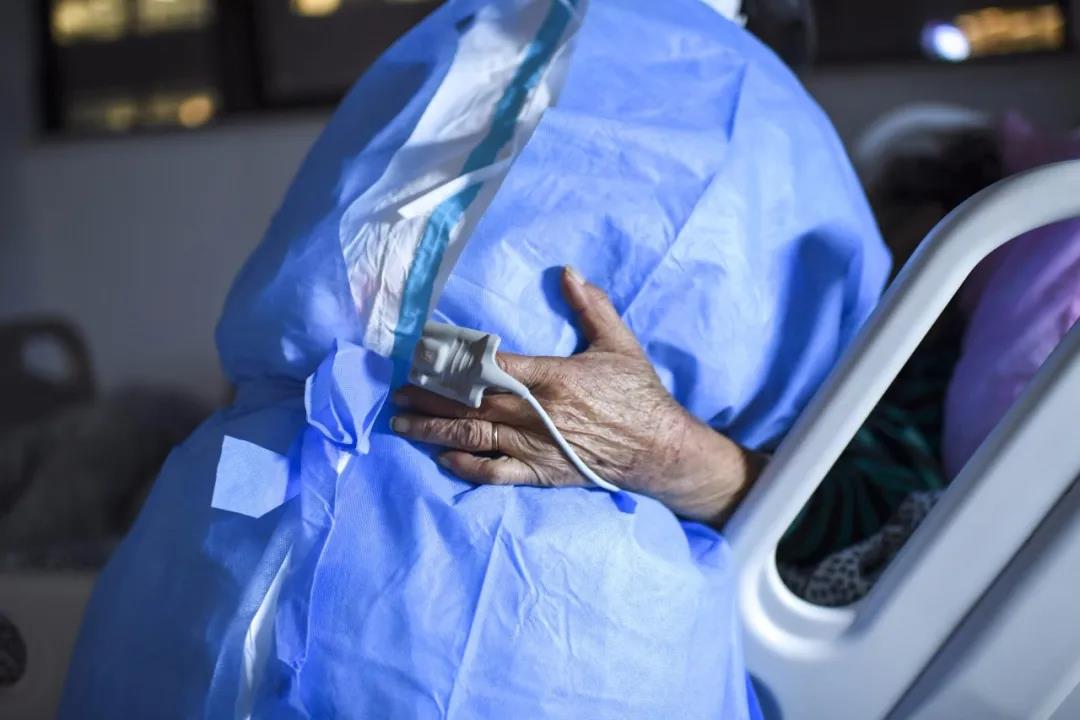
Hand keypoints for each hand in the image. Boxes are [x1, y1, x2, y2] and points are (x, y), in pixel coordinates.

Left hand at [392, 267, 766, 524]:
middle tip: (396, 388)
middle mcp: (534, 413)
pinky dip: (466, 466)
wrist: (659, 451)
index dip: (450, 358)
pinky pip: (494, 473)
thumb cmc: (638, 395)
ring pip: (472, 436)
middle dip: (429, 394)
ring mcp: (534, 447)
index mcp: (550, 378)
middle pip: (469, 402)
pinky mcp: (539, 473)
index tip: (421, 352)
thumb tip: (569, 271)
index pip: (487, 364)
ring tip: (401, 422)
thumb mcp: (619, 344)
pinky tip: (442, 457)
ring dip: (433, 429)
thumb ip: (592, 306)